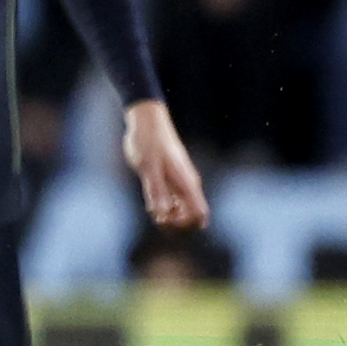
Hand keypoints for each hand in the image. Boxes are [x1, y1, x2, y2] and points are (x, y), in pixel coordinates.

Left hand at [121, 98, 208, 230]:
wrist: (147, 121)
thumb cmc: (148, 141)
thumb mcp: (148, 167)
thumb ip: (156, 190)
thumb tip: (162, 213)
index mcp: (186, 182)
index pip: (200, 213)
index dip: (186, 224)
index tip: (166, 219)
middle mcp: (187, 184)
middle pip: (193, 215)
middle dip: (177, 223)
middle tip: (157, 217)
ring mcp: (179, 181)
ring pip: (183, 209)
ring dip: (170, 216)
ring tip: (154, 211)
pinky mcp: (169, 178)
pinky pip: (173, 200)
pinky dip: (165, 207)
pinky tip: (153, 205)